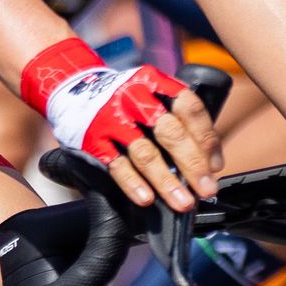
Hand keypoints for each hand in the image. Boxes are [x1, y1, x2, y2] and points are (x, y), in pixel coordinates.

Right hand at [26, 44, 213, 213]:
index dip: (206, 139)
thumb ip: (177, 120)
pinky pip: (116, 165)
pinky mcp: (92, 139)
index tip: (215, 166)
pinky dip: (133, 183)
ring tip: (182, 202)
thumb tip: (208, 162)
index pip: (190, 109)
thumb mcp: (150, 94)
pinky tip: (146, 198)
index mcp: (156, 83)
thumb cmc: (123, 100)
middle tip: (206, 189)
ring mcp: (111, 119)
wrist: (70, 88)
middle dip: (192, 164)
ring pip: (145, 153)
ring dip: (166, 181)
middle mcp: (134, 98)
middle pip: (170, 132)